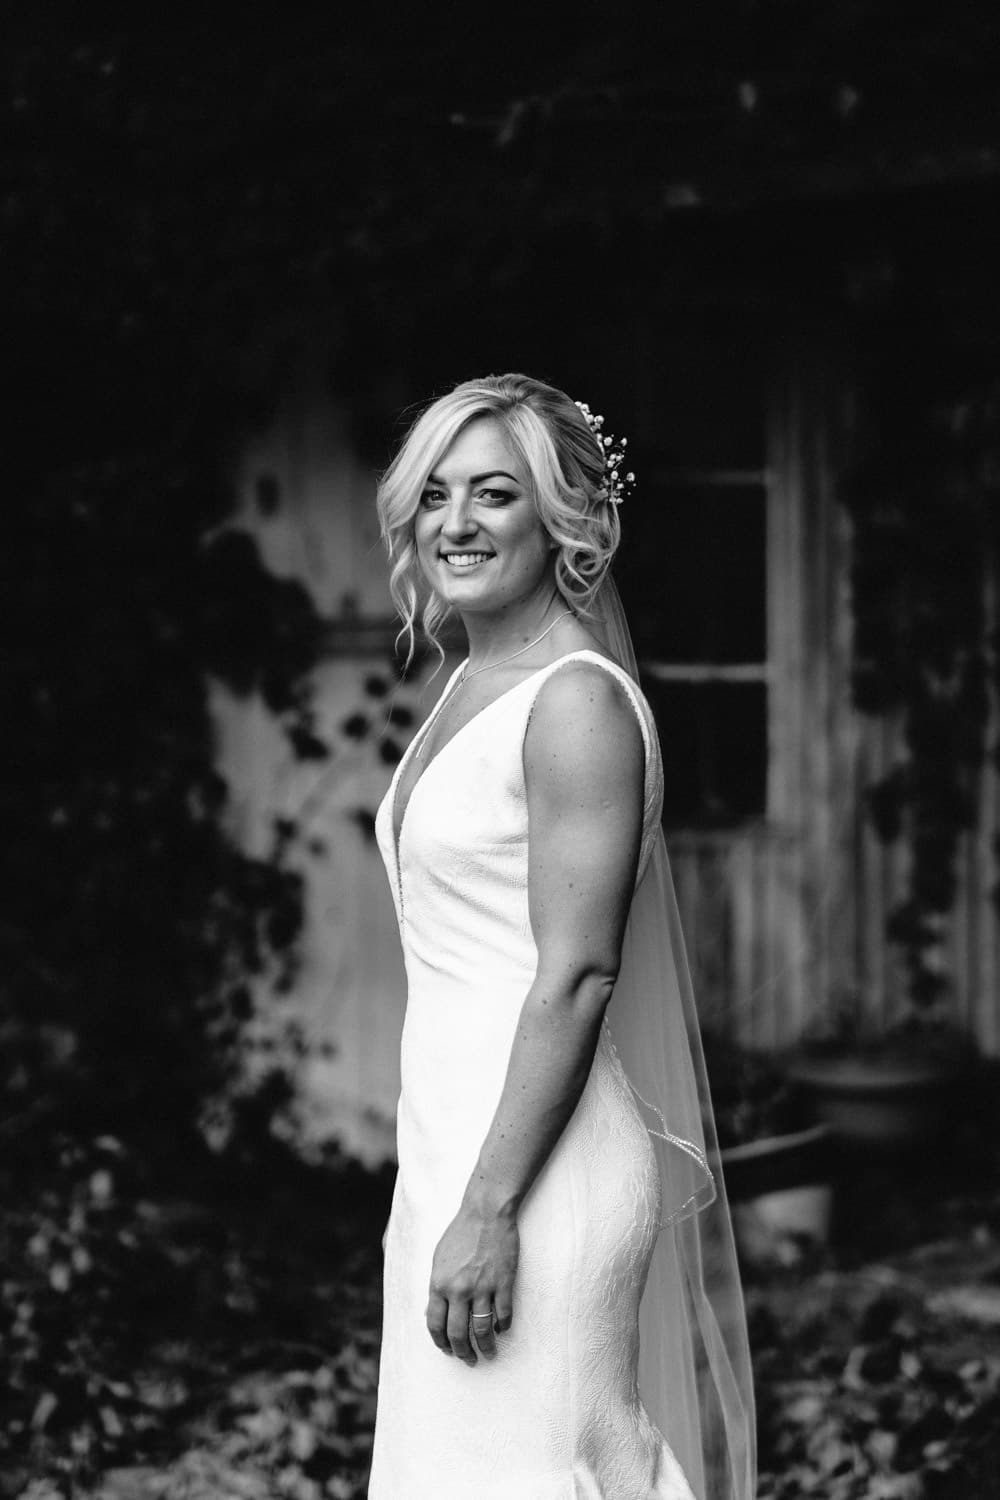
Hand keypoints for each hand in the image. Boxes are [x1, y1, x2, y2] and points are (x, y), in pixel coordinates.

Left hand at [426, 1197, 517, 1364]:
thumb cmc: (460, 1232)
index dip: (440, 1342)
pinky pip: (504, 1315)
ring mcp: (482, 1288)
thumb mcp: (438, 1258)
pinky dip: (503, 1326)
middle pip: (458, 1334)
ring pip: (482, 1330)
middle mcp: (459, 1290)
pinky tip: (502, 1329)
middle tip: (468, 1360)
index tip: (447, 1350)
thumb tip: (433, 1311)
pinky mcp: (503, 1283)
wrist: (486, 1212)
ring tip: (489, 1354)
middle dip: (462, 1352)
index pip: (435, 1325)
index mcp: (439, 1284)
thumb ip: (436, 1286)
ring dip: (485, 1347)